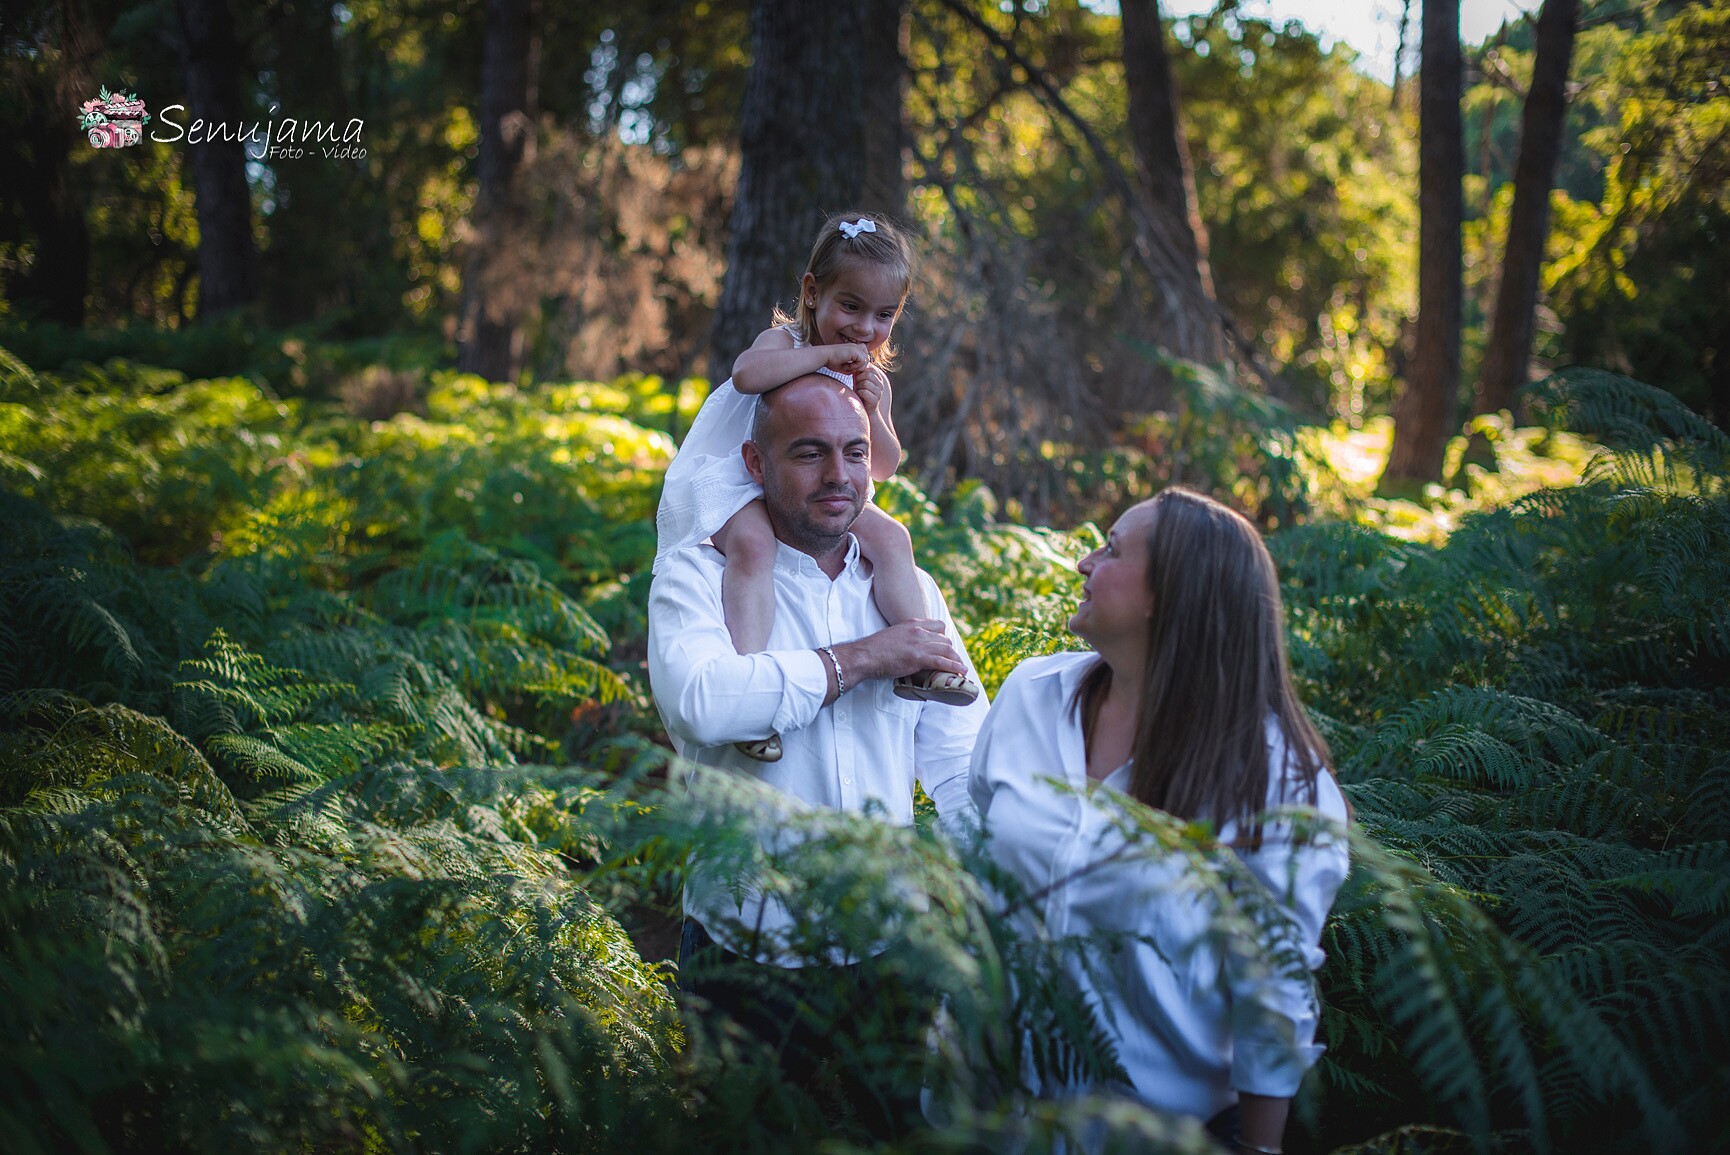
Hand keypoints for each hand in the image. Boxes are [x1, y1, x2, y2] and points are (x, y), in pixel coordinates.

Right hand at [825, 343, 871, 375]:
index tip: (850, 368)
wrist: (824, 356)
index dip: (859, 364)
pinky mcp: (855, 350)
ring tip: (848, 367)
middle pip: (866, 357)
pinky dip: (856, 366)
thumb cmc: (831, 361)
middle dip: (860, 365)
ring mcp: (855, 347)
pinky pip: (862, 361)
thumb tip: (858, 372)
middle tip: (851, 368)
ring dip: (857, 366)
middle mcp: (855, 346)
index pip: (863, 356)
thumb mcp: (844, 366)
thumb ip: (852, 368)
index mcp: (853, 348)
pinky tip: (847, 366)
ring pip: (865, 360)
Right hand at [834, 619, 966, 683]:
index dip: (943, 636)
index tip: (944, 646)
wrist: (864, 656)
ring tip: (961, 669)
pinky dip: (954, 667)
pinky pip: (942, 662)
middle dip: (950, 651)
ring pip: (946, 650)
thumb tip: (909, 647)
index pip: (938, 625)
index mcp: (912, 623)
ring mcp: (919, 644)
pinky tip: (961, 672)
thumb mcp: (892, 635)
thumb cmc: (873, 649)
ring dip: (955, 660)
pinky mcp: (918, 658)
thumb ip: (904, 637)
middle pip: (944, 639)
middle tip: (952, 661)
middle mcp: (918, 631)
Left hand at [852, 364, 892, 415]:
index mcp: (878, 379)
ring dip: (858, 387)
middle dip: (859, 379)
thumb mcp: (860, 382)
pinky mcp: (874, 400)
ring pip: (865, 383)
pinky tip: (860, 397)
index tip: (858, 378)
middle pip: (867, 375)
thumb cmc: (862, 396)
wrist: (867, 412)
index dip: (861, 371)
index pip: (871, 368)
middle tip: (857, 385)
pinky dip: (859, 393)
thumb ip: (860, 373)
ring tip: (858, 391)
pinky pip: (864, 392)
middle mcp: (880, 385)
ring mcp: (878, 393)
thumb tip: (857, 361)